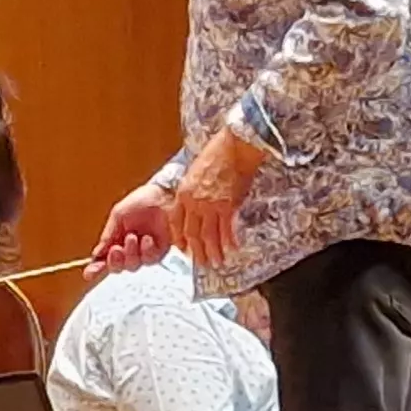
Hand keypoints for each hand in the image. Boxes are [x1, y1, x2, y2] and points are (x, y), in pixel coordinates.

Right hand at [94, 180, 176, 272]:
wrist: (166, 196)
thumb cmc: (143, 200)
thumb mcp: (118, 215)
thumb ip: (107, 236)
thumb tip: (97, 254)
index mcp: (117, 237)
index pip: (104, 258)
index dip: (97, 268)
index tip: (90, 272)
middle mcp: (130, 246)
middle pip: (118, 266)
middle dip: (115, 260)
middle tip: (116, 249)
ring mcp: (145, 250)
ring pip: (133, 265)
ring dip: (131, 253)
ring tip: (133, 238)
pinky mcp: (160, 251)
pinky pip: (149, 260)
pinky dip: (146, 250)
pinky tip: (147, 239)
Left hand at [173, 125, 268, 270]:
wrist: (233, 147)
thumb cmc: (216, 156)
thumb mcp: (195, 174)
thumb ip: (192, 192)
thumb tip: (195, 206)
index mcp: (183, 193)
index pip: (176, 223)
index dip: (180, 239)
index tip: (184, 250)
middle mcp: (193, 202)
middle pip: (192, 234)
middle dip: (197, 252)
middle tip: (202, 263)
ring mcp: (210, 205)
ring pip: (208, 236)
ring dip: (213, 252)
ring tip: (217, 262)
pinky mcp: (227, 206)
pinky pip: (226, 229)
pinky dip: (228, 241)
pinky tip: (232, 248)